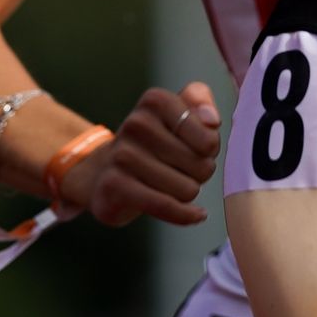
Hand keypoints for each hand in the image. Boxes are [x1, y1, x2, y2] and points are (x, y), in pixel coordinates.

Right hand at [60, 82, 221, 226]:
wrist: (104, 173)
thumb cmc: (154, 142)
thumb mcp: (178, 111)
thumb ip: (201, 101)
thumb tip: (212, 122)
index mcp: (156, 100)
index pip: (208, 137)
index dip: (212, 150)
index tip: (203, 150)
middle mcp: (137, 123)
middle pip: (200, 164)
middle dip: (201, 172)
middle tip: (186, 170)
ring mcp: (123, 155)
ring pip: (186, 188)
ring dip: (189, 192)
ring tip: (176, 184)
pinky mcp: (114, 186)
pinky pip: (164, 206)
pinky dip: (185, 215)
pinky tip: (197, 214)